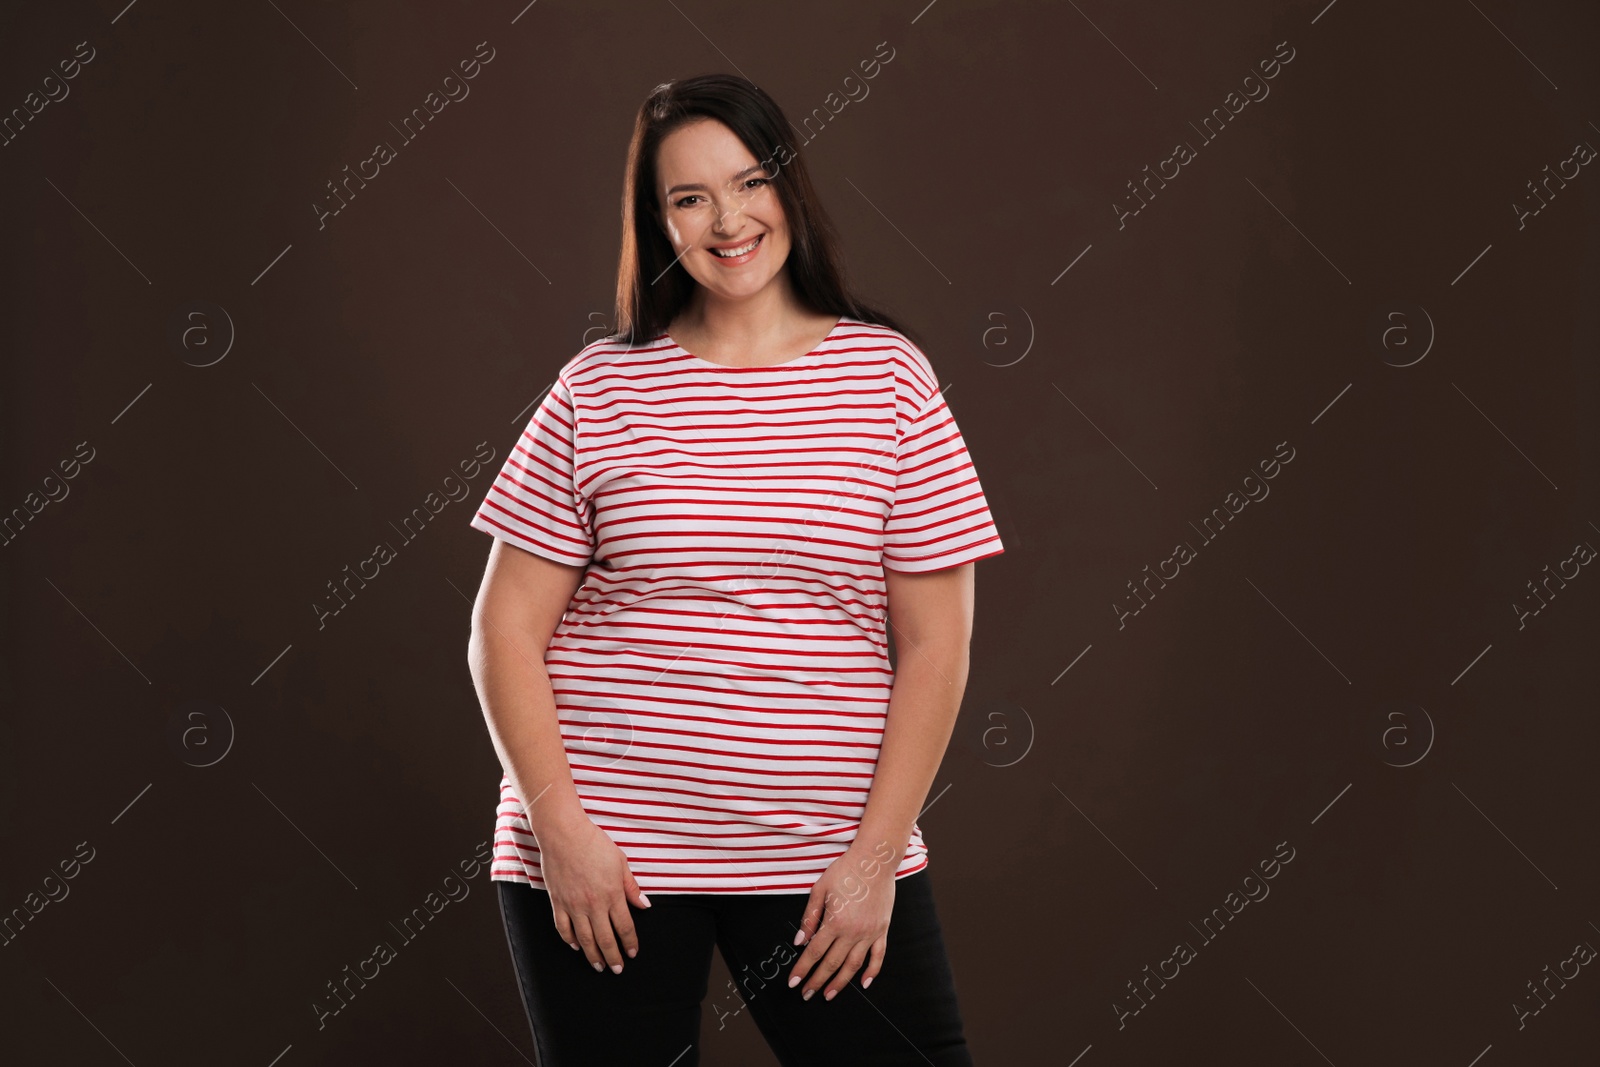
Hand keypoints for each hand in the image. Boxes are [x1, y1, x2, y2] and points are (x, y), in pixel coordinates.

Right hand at [534, 813, 650, 973]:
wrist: (564, 834)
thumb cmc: (594, 843)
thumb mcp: (620, 862)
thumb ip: (631, 887)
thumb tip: (645, 906)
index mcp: (612, 894)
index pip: (624, 926)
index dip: (630, 942)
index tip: (633, 953)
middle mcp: (593, 904)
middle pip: (606, 938)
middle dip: (613, 957)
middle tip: (618, 969)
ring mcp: (573, 904)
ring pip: (584, 938)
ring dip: (593, 955)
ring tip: (599, 966)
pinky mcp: (557, 901)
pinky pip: (563, 928)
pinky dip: (570, 940)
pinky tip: (576, 947)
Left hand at [786, 839, 899, 1000]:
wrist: (875, 860)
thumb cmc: (846, 871)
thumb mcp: (820, 889)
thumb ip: (809, 917)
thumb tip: (799, 940)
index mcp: (835, 922)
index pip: (814, 952)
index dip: (802, 969)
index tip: (793, 983)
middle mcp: (853, 932)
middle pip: (832, 964)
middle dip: (817, 981)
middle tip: (806, 995)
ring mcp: (870, 933)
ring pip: (853, 965)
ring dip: (840, 983)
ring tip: (829, 995)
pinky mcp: (882, 930)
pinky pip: (878, 956)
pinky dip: (872, 972)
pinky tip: (864, 984)